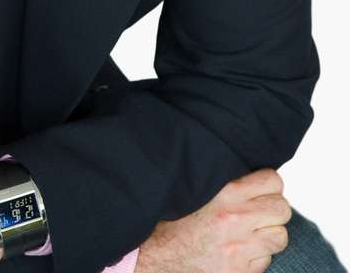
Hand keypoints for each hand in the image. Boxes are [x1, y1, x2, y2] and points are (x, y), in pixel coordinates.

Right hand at [136, 167, 291, 272]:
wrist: (158, 255)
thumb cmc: (177, 220)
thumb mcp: (201, 190)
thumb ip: (229, 183)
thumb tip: (256, 176)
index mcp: (226, 193)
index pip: (273, 181)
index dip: (269, 185)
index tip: (262, 190)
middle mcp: (235, 219)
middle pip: (282, 209)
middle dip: (274, 211)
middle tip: (260, 213)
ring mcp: (239, 248)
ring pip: (279, 237)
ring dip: (268, 236)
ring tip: (250, 233)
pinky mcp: (240, 271)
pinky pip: (266, 261)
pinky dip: (256, 257)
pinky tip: (239, 251)